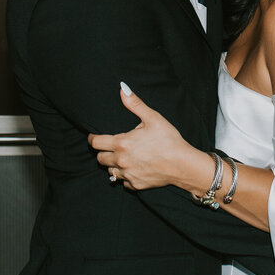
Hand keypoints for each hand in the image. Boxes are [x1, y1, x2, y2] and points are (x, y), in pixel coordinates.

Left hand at [88, 84, 204, 190]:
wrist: (182, 164)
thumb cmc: (168, 140)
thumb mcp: (152, 118)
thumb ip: (135, 104)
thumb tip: (122, 89)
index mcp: (122, 143)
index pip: (95, 143)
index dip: (92, 139)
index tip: (94, 137)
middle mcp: (121, 161)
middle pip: (99, 158)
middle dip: (103, 152)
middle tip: (111, 147)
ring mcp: (128, 174)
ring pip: (110, 171)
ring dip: (113, 164)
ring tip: (123, 157)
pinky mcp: (136, 185)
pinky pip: (123, 182)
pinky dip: (125, 176)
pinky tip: (133, 168)